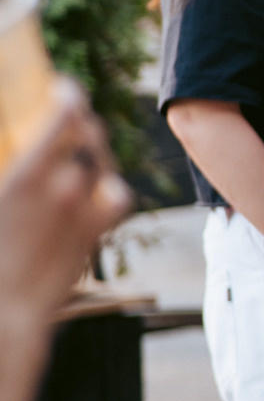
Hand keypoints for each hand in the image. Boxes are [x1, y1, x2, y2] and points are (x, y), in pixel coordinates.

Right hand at [0, 84, 131, 327]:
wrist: (3, 314)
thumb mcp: (0, 197)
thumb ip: (12, 171)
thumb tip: (23, 164)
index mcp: (27, 177)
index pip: (63, 117)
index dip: (68, 96)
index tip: (63, 87)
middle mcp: (65, 188)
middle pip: (89, 136)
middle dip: (81, 120)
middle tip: (71, 114)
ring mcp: (84, 212)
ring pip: (103, 163)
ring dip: (94, 150)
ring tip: (80, 146)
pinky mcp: (94, 234)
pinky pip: (116, 196)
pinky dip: (109, 186)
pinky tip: (98, 184)